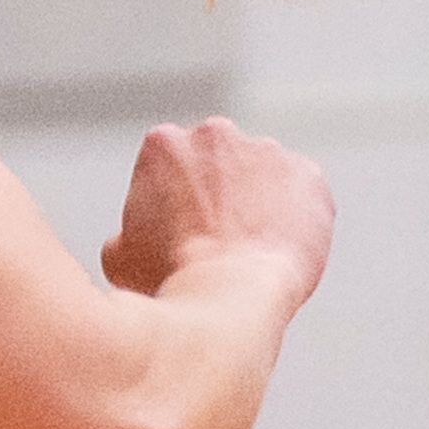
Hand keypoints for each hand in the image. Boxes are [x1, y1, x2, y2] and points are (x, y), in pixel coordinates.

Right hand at [98, 116, 332, 308]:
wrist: (230, 294)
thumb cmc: (172, 279)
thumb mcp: (120, 256)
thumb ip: (127, 231)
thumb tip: (130, 239)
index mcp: (165, 144)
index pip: (172, 167)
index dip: (175, 204)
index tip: (181, 234)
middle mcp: (216, 134)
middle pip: (219, 164)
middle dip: (219, 194)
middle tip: (218, 241)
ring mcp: (268, 152)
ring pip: (263, 178)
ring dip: (259, 205)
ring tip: (251, 254)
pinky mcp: (308, 176)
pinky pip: (303, 197)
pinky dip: (297, 220)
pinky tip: (280, 252)